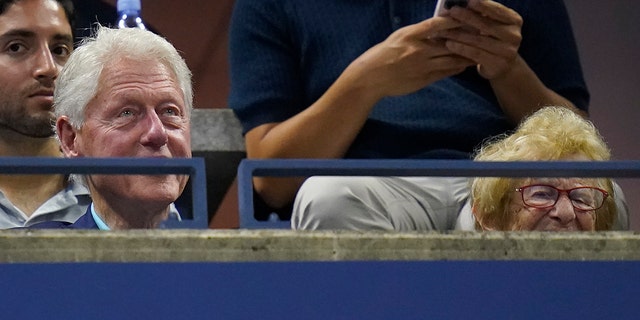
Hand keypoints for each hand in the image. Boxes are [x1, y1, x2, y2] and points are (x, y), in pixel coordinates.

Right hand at [343, 16, 474, 98]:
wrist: (371, 77)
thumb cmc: (382, 55)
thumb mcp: (398, 37)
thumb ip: (418, 33)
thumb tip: (437, 27)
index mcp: (410, 35)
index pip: (437, 24)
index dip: (453, 20)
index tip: (467, 16)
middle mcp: (418, 49)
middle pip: (449, 42)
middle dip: (467, 37)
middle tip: (482, 33)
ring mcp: (422, 65)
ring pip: (451, 58)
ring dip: (466, 55)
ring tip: (479, 51)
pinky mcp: (424, 79)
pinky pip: (445, 72)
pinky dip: (456, 68)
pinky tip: (464, 65)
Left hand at [436, 0, 522, 79]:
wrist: (502, 66)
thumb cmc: (492, 41)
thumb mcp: (492, 25)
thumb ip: (482, 14)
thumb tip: (462, 3)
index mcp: (515, 20)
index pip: (497, 10)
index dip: (483, 5)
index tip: (468, 0)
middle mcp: (515, 35)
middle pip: (487, 25)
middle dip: (467, 17)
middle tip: (452, 11)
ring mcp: (508, 51)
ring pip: (479, 40)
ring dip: (459, 34)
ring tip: (443, 29)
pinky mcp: (498, 64)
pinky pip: (476, 54)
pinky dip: (461, 48)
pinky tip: (449, 44)